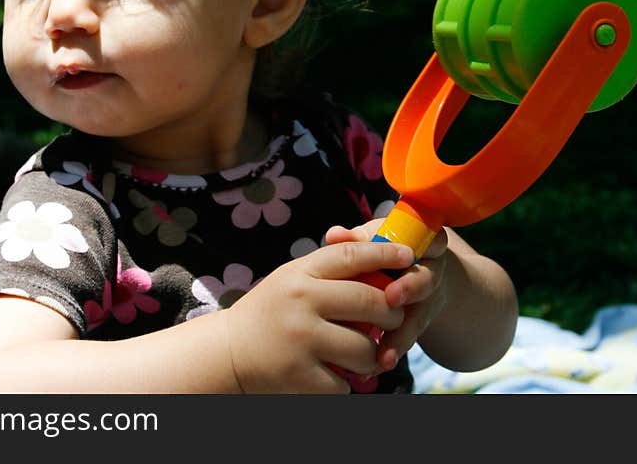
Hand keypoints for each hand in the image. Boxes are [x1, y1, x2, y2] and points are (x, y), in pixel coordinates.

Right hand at [223, 239, 411, 392]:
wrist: (228, 353)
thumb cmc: (271, 312)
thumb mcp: (293, 279)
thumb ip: (330, 271)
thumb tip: (386, 263)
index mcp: (300, 274)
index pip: (351, 255)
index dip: (385, 254)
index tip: (408, 256)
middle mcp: (301, 302)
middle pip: (372, 302)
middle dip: (392, 313)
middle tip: (391, 318)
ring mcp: (301, 340)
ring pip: (366, 349)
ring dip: (372, 355)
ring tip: (360, 354)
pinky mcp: (301, 377)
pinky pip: (347, 384)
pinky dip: (345, 383)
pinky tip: (331, 374)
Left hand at [324, 220, 449, 372]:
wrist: (407, 278)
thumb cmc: (383, 252)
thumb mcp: (374, 240)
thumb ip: (356, 240)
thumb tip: (333, 235)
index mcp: (424, 240)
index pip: (432, 238)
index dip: (421, 246)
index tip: (406, 256)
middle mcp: (432, 268)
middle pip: (426, 277)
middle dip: (411, 287)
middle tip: (392, 296)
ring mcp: (429, 298)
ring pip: (418, 314)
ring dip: (401, 332)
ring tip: (384, 352)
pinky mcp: (419, 322)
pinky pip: (409, 336)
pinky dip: (394, 349)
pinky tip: (380, 362)